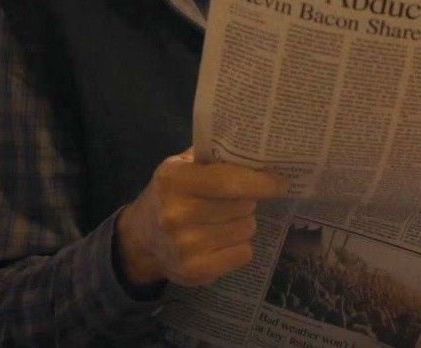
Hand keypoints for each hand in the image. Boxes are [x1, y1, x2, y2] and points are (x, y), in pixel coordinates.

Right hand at [116, 148, 286, 286]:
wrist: (140, 240)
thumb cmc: (170, 195)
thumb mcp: (181, 166)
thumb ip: (213, 155)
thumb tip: (257, 149)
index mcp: (173, 180)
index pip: (229, 181)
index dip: (261, 182)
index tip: (280, 182)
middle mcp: (176, 214)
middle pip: (243, 205)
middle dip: (247, 200)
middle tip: (234, 201)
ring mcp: (185, 246)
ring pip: (247, 229)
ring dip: (243, 223)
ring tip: (222, 221)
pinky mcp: (195, 271)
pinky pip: (243, 253)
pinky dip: (239, 247)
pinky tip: (220, 242)